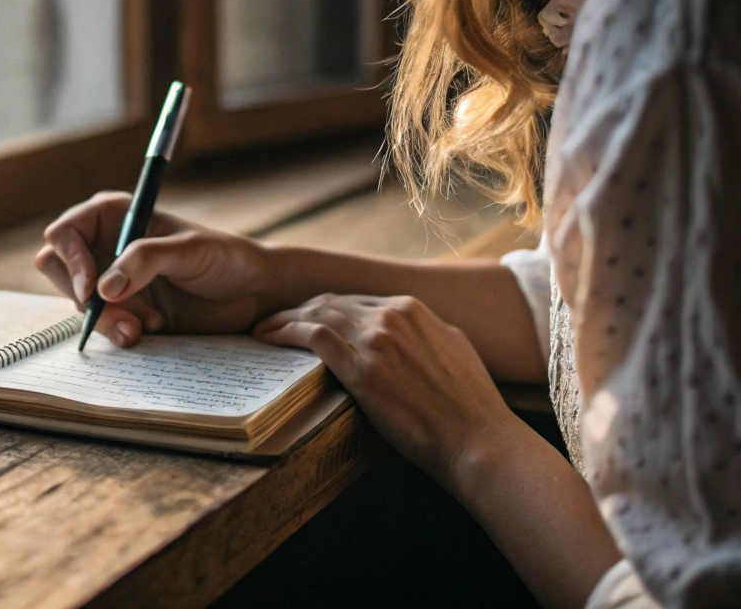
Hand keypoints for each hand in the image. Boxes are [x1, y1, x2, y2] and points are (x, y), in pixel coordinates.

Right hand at [35, 191, 275, 346]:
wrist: (249, 294)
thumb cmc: (223, 257)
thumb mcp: (187, 251)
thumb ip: (145, 261)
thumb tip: (103, 288)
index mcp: (115, 216)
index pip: (65, 231)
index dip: (69, 258)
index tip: (90, 287)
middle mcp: (105, 245)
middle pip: (58, 269)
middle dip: (82, 295)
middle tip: (113, 313)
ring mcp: (111, 280)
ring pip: (78, 302)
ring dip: (106, 318)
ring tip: (146, 324)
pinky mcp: (123, 309)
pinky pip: (100, 324)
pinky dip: (118, 331)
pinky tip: (149, 330)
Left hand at [254, 294, 515, 486]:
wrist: (477, 439)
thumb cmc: (469, 406)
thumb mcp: (455, 349)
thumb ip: (429, 333)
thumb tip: (414, 333)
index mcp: (413, 309)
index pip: (356, 301)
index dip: (327, 309)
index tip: (307, 318)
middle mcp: (392, 316)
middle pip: (331, 303)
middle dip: (300, 310)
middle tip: (275, 322)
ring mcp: (377, 340)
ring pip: (317, 314)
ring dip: (284, 319)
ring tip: (263, 329)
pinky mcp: (363, 369)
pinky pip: (313, 337)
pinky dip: (286, 333)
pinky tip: (269, 339)